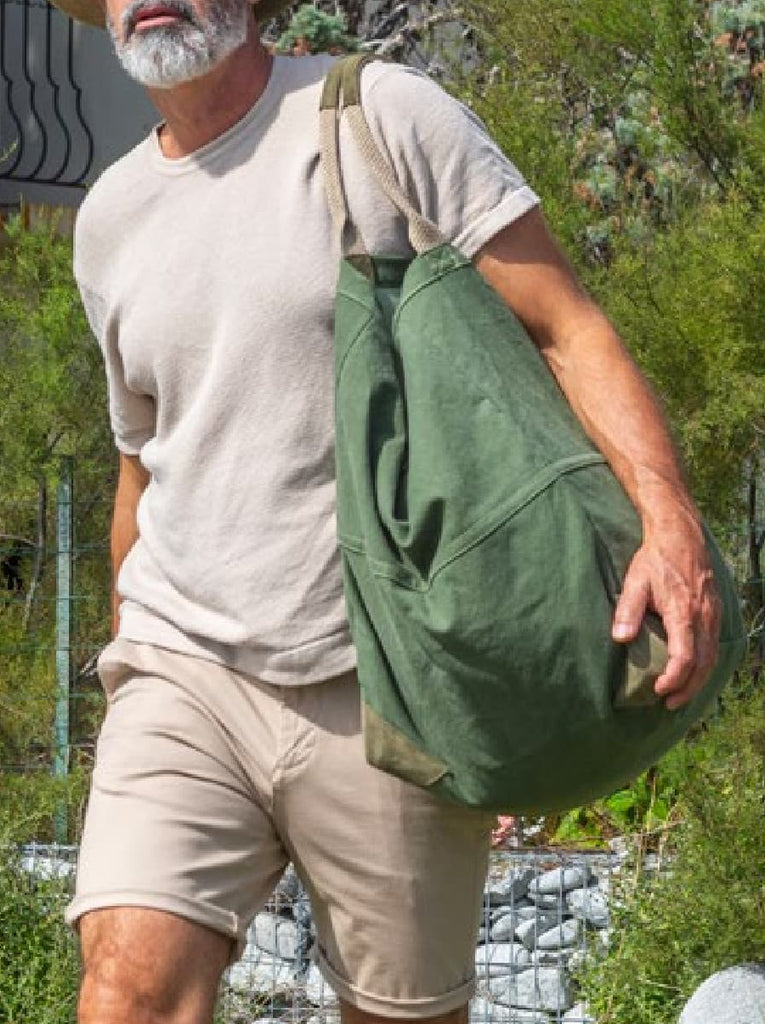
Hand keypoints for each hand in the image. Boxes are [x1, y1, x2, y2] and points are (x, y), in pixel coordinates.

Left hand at [612, 510, 721, 710]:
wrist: (681, 536)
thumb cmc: (655, 559)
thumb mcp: (635, 582)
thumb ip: (628, 611)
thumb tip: (621, 639)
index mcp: (684, 612)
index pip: (685, 657)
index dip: (674, 679)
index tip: (658, 691)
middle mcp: (704, 616)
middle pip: (704, 664)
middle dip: (688, 688)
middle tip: (669, 704)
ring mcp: (713, 614)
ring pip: (713, 656)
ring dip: (698, 680)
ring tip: (680, 695)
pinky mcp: (715, 611)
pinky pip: (715, 645)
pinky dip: (706, 664)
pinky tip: (693, 673)